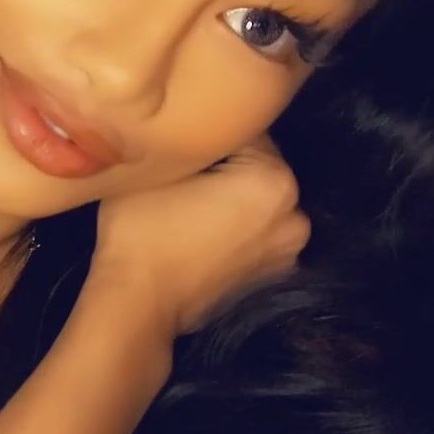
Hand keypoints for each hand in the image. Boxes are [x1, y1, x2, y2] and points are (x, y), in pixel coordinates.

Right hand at [93, 135, 309, 335]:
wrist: (138, 303)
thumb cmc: (143, 230)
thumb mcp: (161, 166)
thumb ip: (190, 140)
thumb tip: (198, 130)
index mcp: (275, 181)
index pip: (244, 133)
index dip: (206, 134)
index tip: (180, 145)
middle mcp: (295, 215)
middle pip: (257, 169)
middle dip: (225, 167)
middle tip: (182, 175)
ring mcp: (289, 251)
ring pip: (255, 201)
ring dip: (231, 197)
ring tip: (188, 206)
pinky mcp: (273, 275)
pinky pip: (254, 233)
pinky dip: (234, 228)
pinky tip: (199, 233)